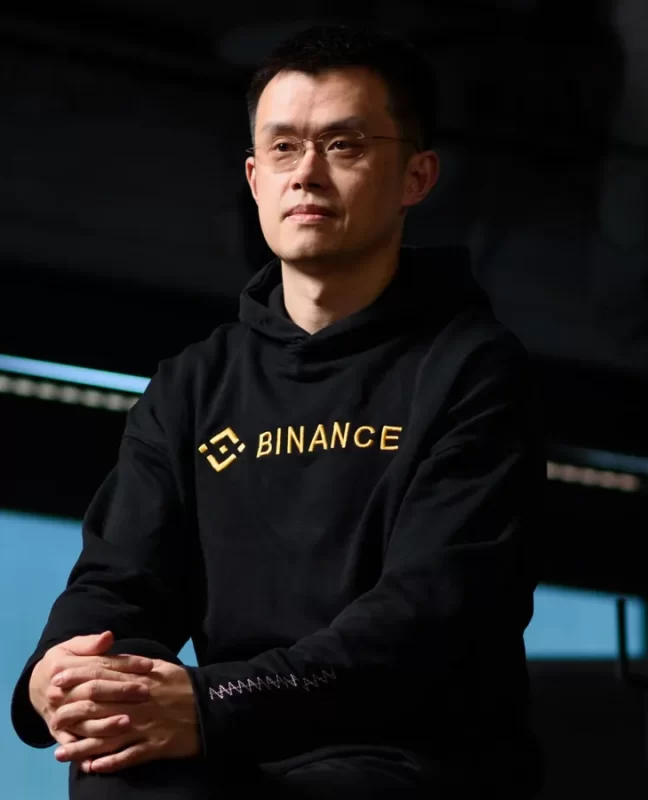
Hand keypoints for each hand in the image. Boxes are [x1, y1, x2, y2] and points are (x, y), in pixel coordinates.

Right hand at [28, 631, 154, 747]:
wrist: (37, 686)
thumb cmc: (63, 663)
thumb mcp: (72, 647)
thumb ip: (91, 644)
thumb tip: (108, 636)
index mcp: (62, 667)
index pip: (99, 666)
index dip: (125, 664)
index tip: (149, 665)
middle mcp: (58, 692)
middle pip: (93, 692)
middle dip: (121, 692)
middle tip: (146, 692)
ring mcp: (57, 714)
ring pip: (83, 721)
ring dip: (106, 724)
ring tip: (128, 722)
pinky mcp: (57, 733)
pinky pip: (74, 743)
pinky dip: (88, 749)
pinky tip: (106, 753)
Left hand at [50, 658, 200, 772]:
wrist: (211, 707)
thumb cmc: (183, 685)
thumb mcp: (161, 667)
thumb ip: (134, 664)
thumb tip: (112, 655)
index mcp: (139, 681)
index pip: (102, 677)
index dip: (77, 679)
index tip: (57, 680)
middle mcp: (138, 704)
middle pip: (98, 708)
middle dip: (72, 713)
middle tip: (51, 717)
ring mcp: (145, 727)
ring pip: (107, 738)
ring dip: (82, 747)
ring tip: (60, 754)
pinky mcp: (154, 747)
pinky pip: (127, 757)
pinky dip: (108, 763)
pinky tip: (91, 768)